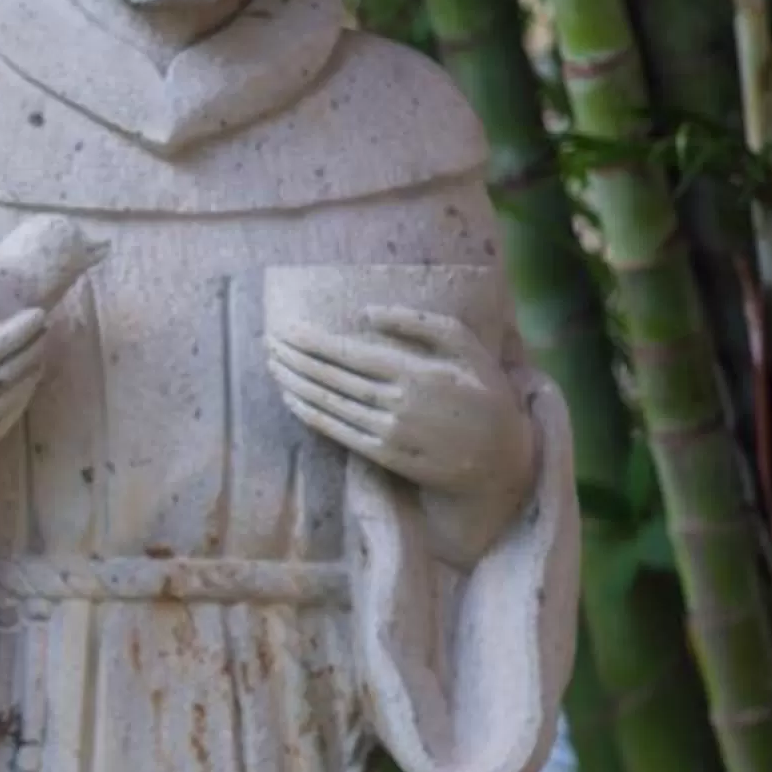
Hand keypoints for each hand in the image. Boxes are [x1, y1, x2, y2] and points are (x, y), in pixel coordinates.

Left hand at [269, 307, 535, 561]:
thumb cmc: (486, 394)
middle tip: (268, 341)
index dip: (314, 342)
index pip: (351, 354)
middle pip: (334, 378)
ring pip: (331, 405)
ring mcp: (391, 433)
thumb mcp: (468, 347)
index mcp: (418, 372)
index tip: (288, 328)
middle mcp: (400, 403)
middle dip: (296, 358)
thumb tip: (369, 310)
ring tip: (272, 364)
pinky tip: (292, 399)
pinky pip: (339, 432)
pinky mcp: (386, 457)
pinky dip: (311, 415)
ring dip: (296, 384)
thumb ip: (422, 324)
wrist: (503, 460)